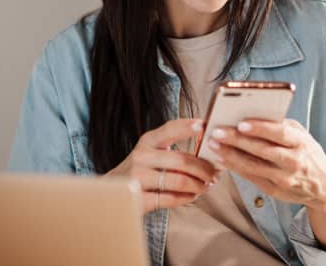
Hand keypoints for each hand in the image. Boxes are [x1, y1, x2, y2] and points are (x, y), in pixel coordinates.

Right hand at [106, 118, 220, 213]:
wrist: (111, 193)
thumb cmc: (140, 170)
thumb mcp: (150, 152)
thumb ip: (172, 148)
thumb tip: (208, 148)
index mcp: (147, 141)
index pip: (170, 129)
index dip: (188, 127)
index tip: (205, 126)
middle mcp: (141, 156)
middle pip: (181, 160)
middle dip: (203, 169)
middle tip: (215, 174)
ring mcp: (138, 178)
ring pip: (179, 181)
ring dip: (198, 185)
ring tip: (205, 187)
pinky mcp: (139, 198)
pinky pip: (170, 199)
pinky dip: (186, 198)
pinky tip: (192, 196)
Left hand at [206, 118, 325, 211]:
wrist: (324, 185)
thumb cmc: (307, 152)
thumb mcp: (301, 134)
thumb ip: (280, 125)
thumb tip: (252, 113)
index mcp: (301, 142)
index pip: (279, 133)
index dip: (260, 128)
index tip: (241, 123)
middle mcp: (294, 161)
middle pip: (262, 150)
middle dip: (236, 140)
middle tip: (216, 132)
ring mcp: (284, 178)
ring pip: (253, 166)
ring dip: (230, 155)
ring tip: (213, 144)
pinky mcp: (275, 191)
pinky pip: (251, 177)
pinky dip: (234, 167)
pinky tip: (221, 158)